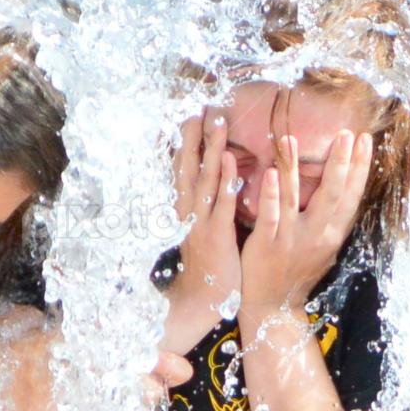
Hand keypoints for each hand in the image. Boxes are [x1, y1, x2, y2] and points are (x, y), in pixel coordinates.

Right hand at [168, 112, 241, 324]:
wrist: (202, 302)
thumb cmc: (208, 268)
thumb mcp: (204, 234)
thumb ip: (208, 210)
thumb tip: (217, 187)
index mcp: (188, 211)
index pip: (183, 172)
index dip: (185, 145)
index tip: (188, 119)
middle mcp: (189, 212)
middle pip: (187, 168)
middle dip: (191, 138)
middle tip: (196, 109)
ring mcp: (200, 222)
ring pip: (202, 178)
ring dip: (207, 148)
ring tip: (213, 120)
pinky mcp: (215, 234)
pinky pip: (219, 203)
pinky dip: (221, 179)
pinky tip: (225, 159)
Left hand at [239, 131, 371, 313]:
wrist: (273, 307)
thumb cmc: (297, 274)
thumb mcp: (324, 249)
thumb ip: (332, 221)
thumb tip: (346, 192)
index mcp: (332, 234)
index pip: (351, 195)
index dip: (359, 168)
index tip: (364, 140)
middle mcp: (316, 235)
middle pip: (332, 194)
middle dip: (340, 163)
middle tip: (346, 133)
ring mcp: (291, 239)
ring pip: (295, 198)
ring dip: (293, 167)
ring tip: (291, 138)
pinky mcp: (266, 244)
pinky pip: (270, 216)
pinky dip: (272, 194)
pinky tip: (272, 174)